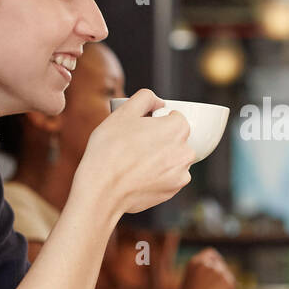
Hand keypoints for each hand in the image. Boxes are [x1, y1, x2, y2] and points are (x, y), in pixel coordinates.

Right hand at [78, 89, 192, 214]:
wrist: (102, 190)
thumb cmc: (110, 150)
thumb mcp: (123, 112)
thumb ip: (145, 98)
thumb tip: (157, 102)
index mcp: (177, 128)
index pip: (174, 118)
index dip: (156, 121)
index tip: (141, 129)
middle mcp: (185, 151)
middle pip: (175, 139)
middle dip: (160, 140)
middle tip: (134, 145)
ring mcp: (181, 174)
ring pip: (172, 159)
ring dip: (160, 158)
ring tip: (134, 162)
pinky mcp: (173, 191)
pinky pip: (168, 178)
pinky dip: (157, 176)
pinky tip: (138, 176)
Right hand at [178, 248, 236, 288]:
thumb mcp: (191, 286)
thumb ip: (202, 278)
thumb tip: (219, 278)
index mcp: (194, 262)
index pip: (210, 253)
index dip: (218, 262)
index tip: (222, 273)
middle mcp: (205, 263)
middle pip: (223, 267)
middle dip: (226, 281)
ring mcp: (216, 270)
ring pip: (229, 278)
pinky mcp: (225, 280)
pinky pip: (233, 288)